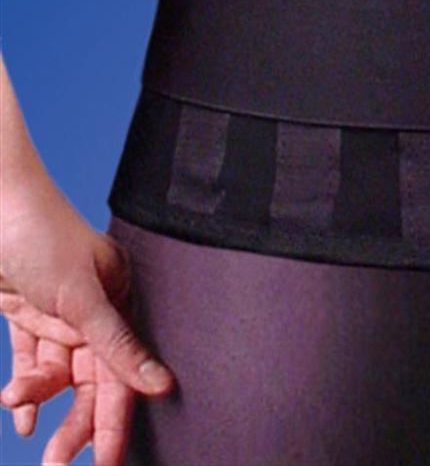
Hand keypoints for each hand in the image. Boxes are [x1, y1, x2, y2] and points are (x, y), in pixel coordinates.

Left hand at [0, 175, 174, 464]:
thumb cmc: (41, 235)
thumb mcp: (81, 296)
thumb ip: (117, 344)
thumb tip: (159, 384)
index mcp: (119, 298)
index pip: (123, 369)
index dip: (117, 417)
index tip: (109, 461)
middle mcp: (93, 310)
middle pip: (91, 379)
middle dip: (77, 422)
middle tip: (62, 465)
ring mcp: (59, 312)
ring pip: (56, 372)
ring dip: (39, 396)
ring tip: (20, 414)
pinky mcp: (27, 313)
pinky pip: (29, 359)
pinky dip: (25, 388)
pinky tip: (20, 416)